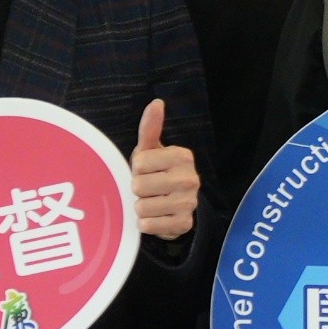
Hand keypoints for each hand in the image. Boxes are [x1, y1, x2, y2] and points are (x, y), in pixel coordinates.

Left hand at [130, 98, 197, 240]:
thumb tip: (156, 103)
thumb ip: (151, 128)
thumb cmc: (158, 172)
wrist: (177, 206)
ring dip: (141, 208)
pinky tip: (156, 217)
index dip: (137, 168)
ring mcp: (188, 203)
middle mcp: (190, 179)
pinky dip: (146, 224)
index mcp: (183, 156)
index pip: (138, 163)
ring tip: (152, 203)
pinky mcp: (183, 224)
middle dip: (138, 189)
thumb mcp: (152, 150)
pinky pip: (147, 225)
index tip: (147, 170)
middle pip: (139, 186)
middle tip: (149, 188)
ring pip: (142, 207)